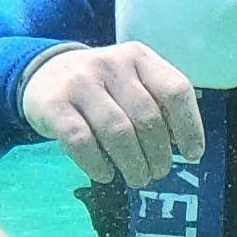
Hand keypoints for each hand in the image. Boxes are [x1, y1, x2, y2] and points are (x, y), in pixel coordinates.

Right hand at [22, 41, 206, 188]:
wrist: (44, 73)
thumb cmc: (102, 87)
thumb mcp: (132, 82)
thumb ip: (158, 104)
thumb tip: (184, 147)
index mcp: (139, 57)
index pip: (175, 90)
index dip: (190, 127)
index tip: (193, 156)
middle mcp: (111, 64)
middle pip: (147, 117)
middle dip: (158, 154)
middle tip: (157, 173)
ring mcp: (80, 82)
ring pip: (117, 132)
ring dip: (133, 163)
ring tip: (137, 178)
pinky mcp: (54, 105)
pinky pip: (81, 141)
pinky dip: (97, 164)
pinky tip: (105, 175)